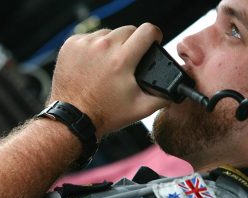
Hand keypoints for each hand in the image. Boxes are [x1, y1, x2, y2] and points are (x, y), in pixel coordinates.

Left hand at [49, 23, 169, 137]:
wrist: (74, 118)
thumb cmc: (104, 114)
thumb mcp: (141, 109)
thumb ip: (163, 96)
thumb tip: (176, 88)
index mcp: (121, 60)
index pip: (147, 30)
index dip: (155, 35)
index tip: (153, 41)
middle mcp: (102, 47)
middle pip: (128, 30)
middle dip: (133, 43)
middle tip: (129, 61)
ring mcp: (84, 44)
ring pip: (109, 33)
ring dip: (113, 45)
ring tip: (109, 64)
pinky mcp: (71, 45)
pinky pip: (90, 37)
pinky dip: (94, 47)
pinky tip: (94, 64)